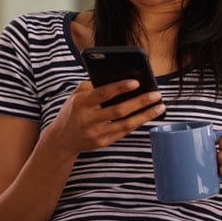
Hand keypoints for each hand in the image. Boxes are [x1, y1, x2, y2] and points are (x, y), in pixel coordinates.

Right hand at [42, 80, 164, 156]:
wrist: (61, 140)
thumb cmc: (73, 111)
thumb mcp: (76, 96)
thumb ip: (93, 86)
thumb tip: (119, 78)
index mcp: (81, 103)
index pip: (103, 94)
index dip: (120, 88)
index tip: (136, 82)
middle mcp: (88, 119)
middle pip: (118, 110)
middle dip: (140, 102)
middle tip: (156, 94)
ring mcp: (96, 133)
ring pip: (125, 124)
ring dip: (145, 115)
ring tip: (160, 106)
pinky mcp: (103, 142)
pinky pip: (124, 131)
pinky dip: (138, 123)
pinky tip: (149, 115)